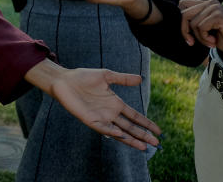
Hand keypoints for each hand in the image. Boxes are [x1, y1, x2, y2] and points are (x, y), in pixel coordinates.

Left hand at [28, 60, 160, 149]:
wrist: (64, 80)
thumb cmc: (83, 77)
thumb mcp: (106, 76)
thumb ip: (123, 79)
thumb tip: (141, 78)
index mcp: (115, 103)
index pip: (135, 116)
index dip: (146, 123)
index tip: (159, 131)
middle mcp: (110, 113)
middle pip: (130, 127)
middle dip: (143, 135)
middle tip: (156, 144)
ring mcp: (100, 118)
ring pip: (119, 132)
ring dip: (131, 139)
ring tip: (143, 147)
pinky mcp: (90, 120)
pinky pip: (103, 128)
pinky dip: (111, 132)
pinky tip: (121, 135)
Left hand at [178, 0, 222, 59]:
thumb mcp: (206, 30)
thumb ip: (194, 23)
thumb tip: (173, 21)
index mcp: (207, 4)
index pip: (182, 5)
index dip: (181, 22)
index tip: (188, 37)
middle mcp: (210, 2)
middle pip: (183, 13)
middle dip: (185, 31)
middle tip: (193, 42)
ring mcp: (215, 7)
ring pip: (192, 22)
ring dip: (198, 37)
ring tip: (210, 42)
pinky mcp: (219, 15)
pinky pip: (200, 27)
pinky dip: (204, 38)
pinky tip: (215, 42)